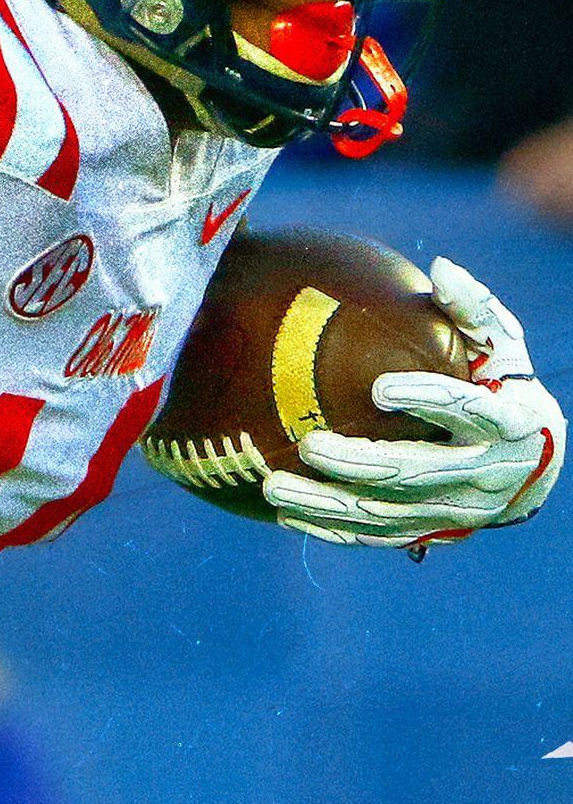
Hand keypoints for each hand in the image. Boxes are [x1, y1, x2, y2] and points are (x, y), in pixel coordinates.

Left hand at [263, 258, 565, 554]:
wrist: (531, 466)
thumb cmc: (501, 386)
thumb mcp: (501, 346)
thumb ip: (473, 309)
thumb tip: (442, 268)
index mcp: (507, 424)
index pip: (468, 413)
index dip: (428, 401)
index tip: (379, 389)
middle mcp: (483, 475)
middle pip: (416, 472)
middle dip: (360, 463)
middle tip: (309, 444)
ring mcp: (455, 511)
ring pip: (386, 514)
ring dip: (327, 502)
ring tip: (272, 485)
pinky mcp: (431, 532)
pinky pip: (377, 536)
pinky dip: (333, 528)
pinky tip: (287, 515)